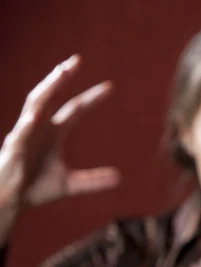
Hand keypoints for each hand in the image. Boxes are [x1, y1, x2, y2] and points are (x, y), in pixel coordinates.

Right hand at [0, 54, 120, 209]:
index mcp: (53, 133)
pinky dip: (28, 124)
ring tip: (59, 73)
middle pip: (51, 97)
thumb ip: (93, 180)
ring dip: (47, 88)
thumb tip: (119, 178)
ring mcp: (24, 134)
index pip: (75, 109)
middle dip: (62, 78)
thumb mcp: (69, 185)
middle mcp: (39, 128)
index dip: (92, 98)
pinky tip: (35, 116)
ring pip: (34, 105)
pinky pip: (20, 133)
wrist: (9, 201)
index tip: (110, 87)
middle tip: (76, 60)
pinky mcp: (13, 148)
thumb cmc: (35, 189)